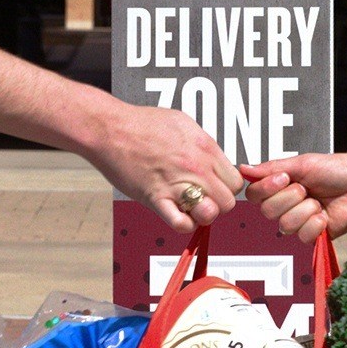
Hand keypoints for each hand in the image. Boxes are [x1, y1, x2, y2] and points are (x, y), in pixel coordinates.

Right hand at [88, 103, 241, 232]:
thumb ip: (202, 144)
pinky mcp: (156, 198)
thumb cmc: (142, 123)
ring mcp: (177, 184)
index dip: (226, 188)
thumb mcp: (183, 123)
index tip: (214, 187)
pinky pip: (181, 223)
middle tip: (202, 198)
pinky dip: (183, 224)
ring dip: (202, 215)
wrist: (111, 128)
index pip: (235, 181)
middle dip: (217, 204)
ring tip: (190, 207)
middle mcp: (196, 167)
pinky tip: (176, 214)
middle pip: (228, 201)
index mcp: (205, 148)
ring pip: (211, 214)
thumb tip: (212, 158)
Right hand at [238, 152, 346, 242]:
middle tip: (307, 189)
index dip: (265, 189)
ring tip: (319, 202)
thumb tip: (242, 168)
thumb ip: (271, 168)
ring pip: (285, 225)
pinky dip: (316, 223)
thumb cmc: (335, 170)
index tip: (284, 178)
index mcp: (279, 188)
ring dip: (305, 210)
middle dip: (290, 197)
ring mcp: (298, 222)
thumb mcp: (301, 164)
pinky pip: (302, 236)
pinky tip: (325, 215)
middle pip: (267, 211)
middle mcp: (285, 206)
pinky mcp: (312, 237)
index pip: (253, 195)